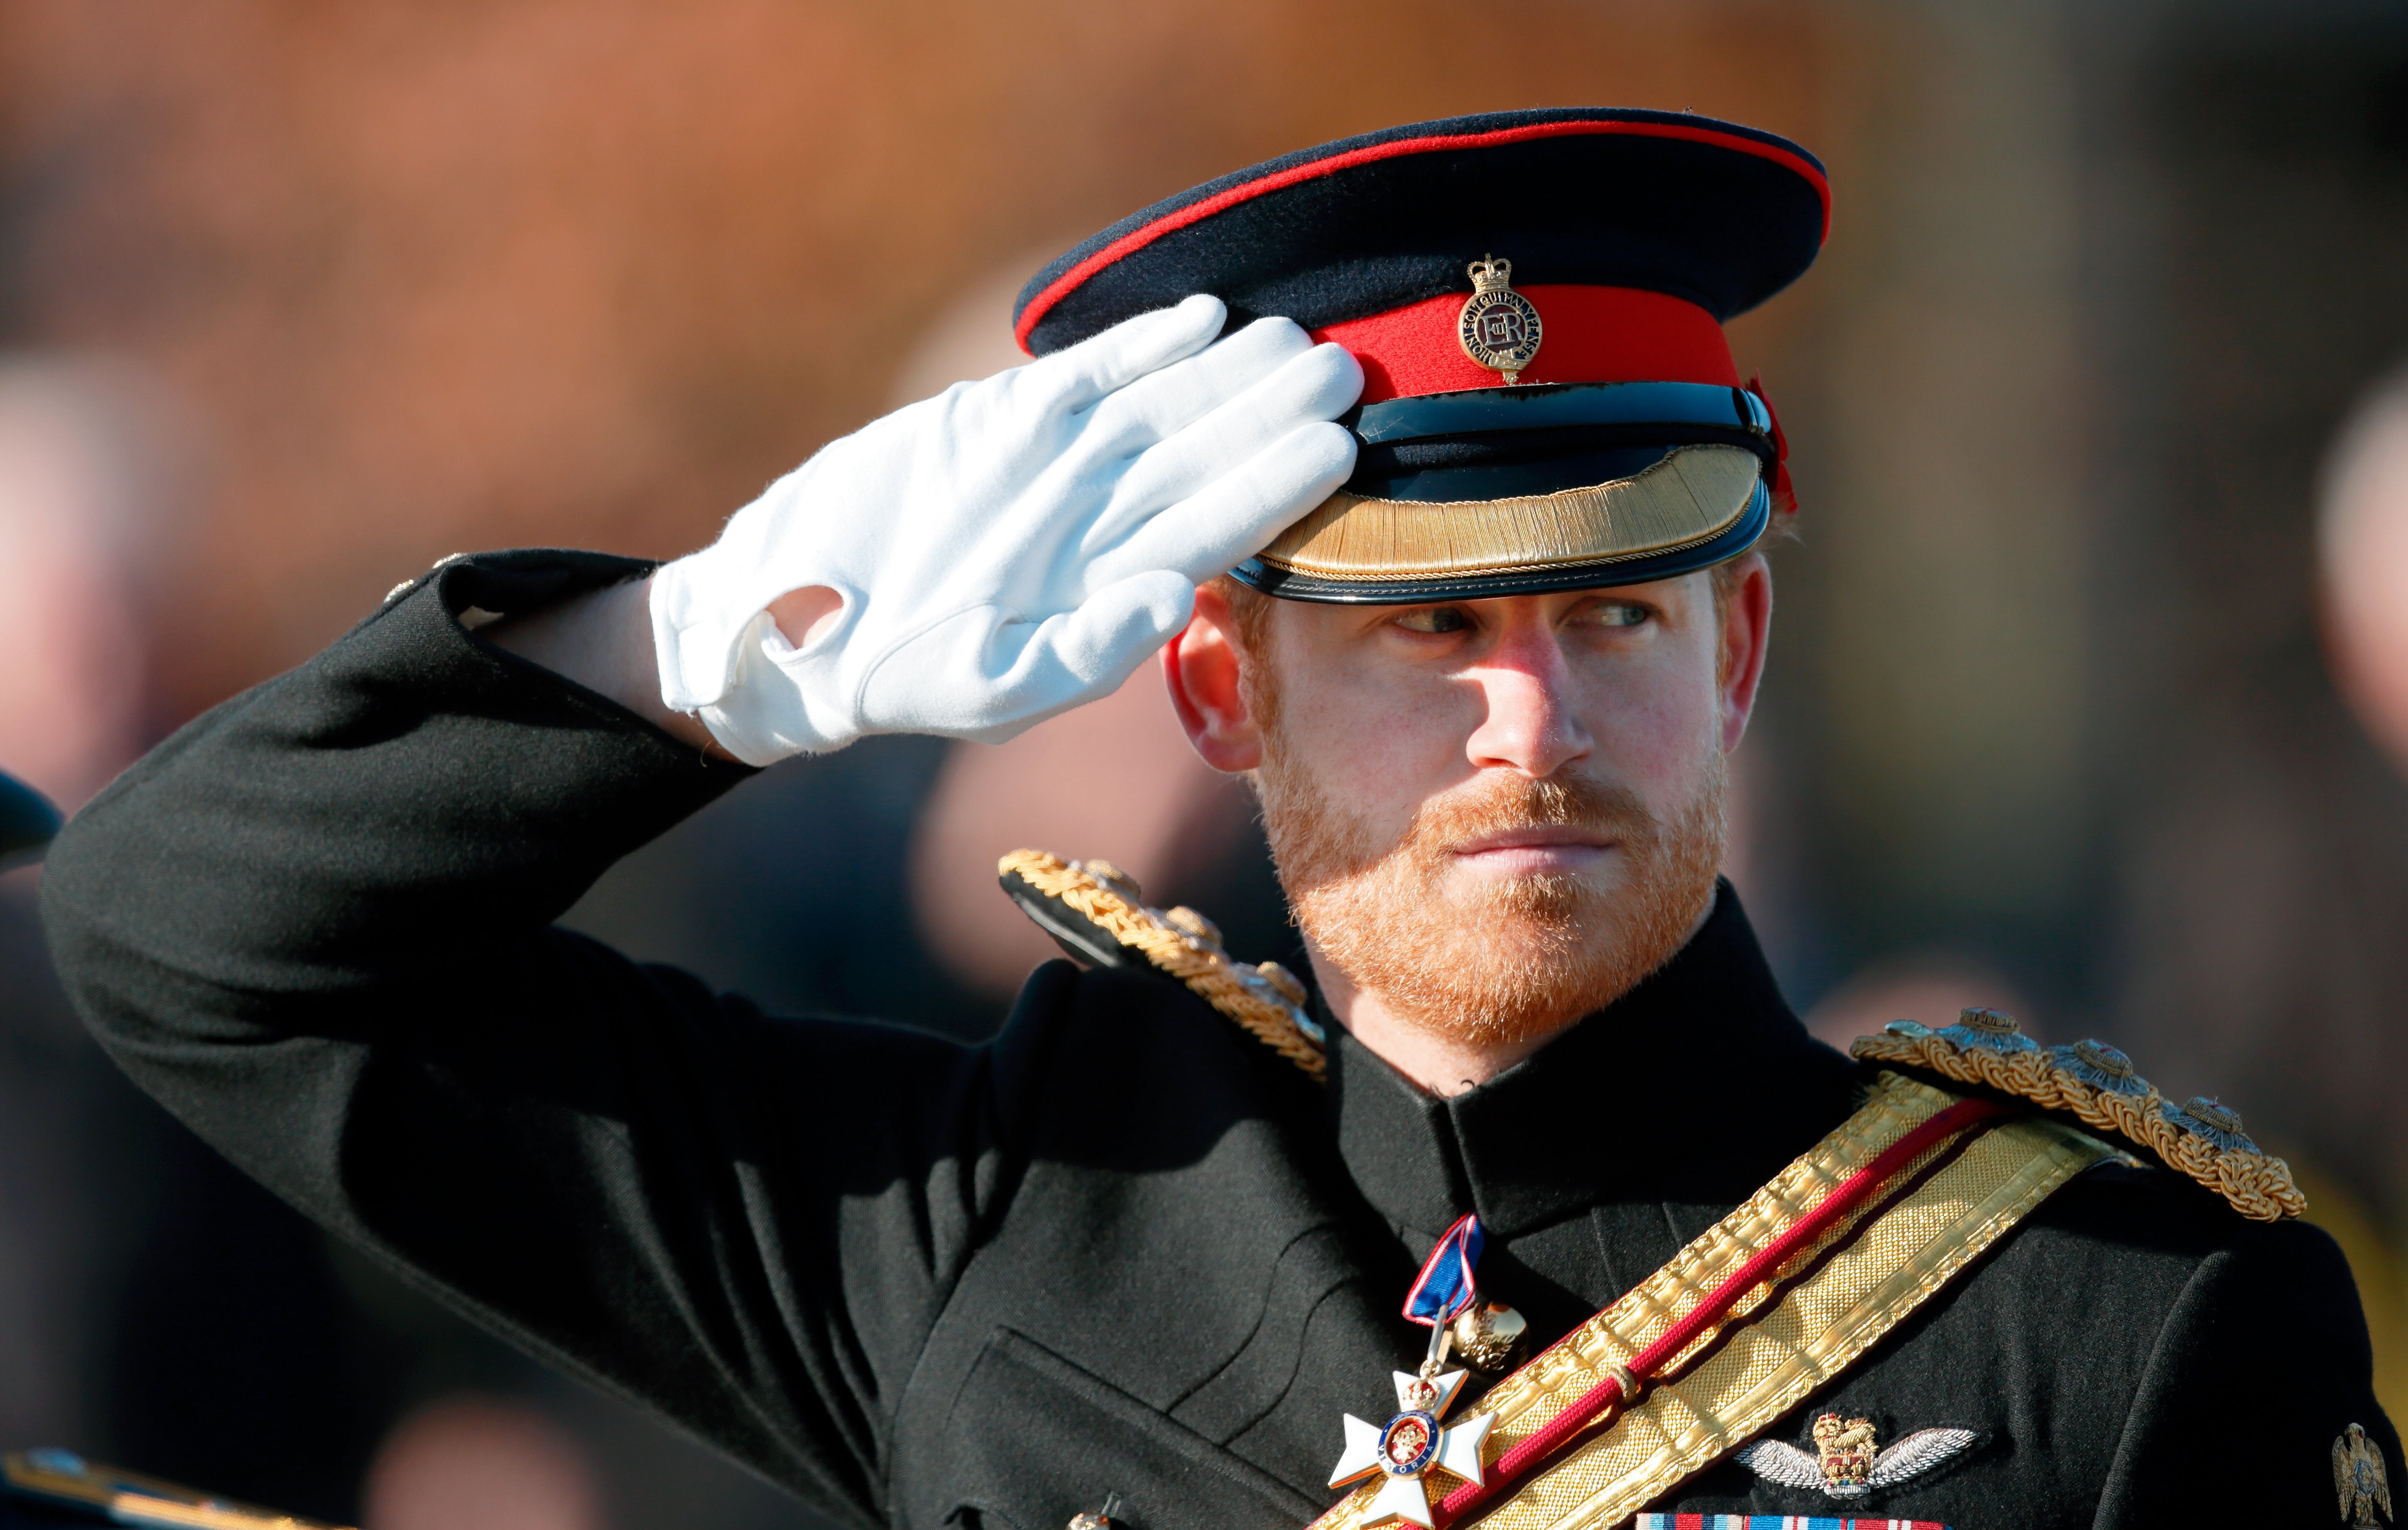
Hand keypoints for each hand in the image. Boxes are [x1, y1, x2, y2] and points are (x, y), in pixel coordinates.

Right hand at [648, 295, 1360, 763]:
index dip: (1277, 484)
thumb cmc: (904, 675)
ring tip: (1291, 333)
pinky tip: (1203, 316)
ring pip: (1163, 405)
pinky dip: (1143, 342)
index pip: (1218, 526)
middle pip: (1207, 455)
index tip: (1338, 444)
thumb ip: (1085, 653)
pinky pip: (1091, 372)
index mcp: (1113, 584)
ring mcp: (1059, 463)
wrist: (806, 619)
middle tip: (1346, 366)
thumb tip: (1168, 597)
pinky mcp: (1006, 417)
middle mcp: (1102, 519)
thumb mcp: (991, 685)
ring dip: (1229, 369)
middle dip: (1274, 411)